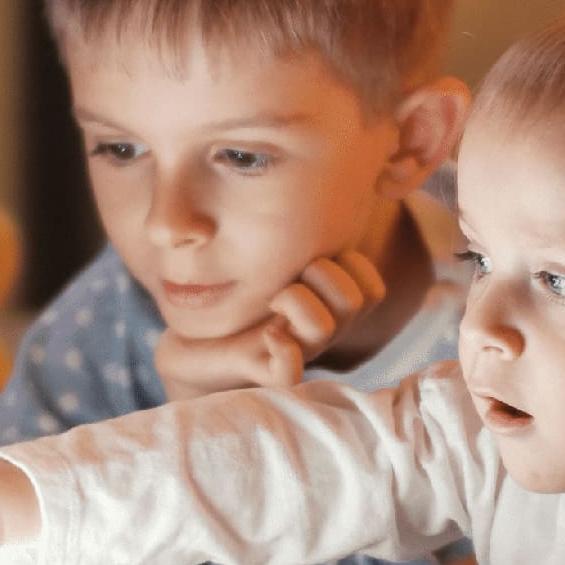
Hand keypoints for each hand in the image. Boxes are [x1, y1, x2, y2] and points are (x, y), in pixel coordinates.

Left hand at [154, 250, 386, 399]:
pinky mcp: (265, 372)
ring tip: (272, 299)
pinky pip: (290, 371)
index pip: (370, 286)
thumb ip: (293, 228)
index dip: (351, 262)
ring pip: (326, 327)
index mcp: (327, 301)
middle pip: (358, 300)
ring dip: (298, 302)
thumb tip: (335, 192)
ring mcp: (297, 351)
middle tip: (287, 272)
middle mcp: (320, 327)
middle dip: (324, 273)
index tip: (312, 251)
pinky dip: (283, 350)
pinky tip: (267, 335)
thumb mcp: (268, 253)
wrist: (194, 345)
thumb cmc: (231, 295)